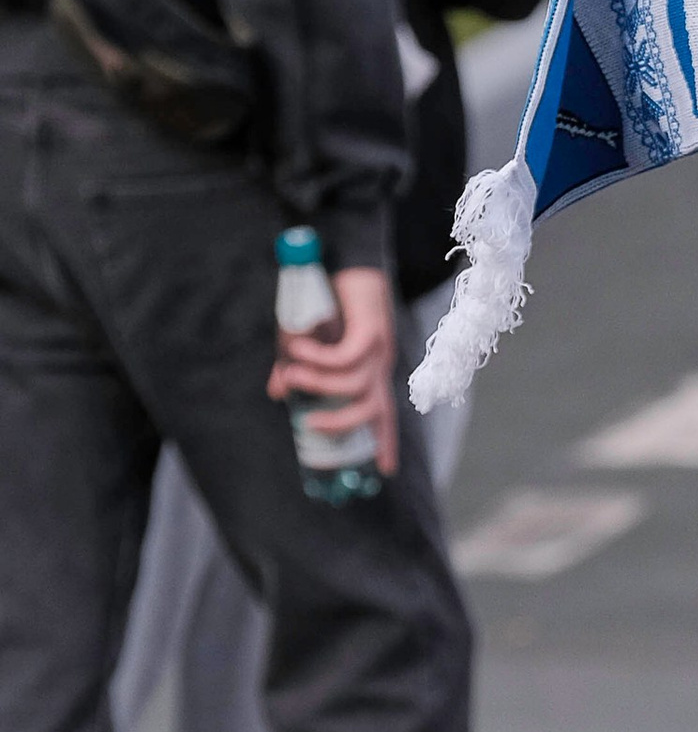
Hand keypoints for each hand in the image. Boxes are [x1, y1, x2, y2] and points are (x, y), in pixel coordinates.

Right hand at [268, 259, 398, 477]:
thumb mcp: (305, 344)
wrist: (343, 260)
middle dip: (342, 423)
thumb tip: (280, 394)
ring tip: (292, 373)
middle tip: (310, 426)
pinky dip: (319, 358)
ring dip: (318, 383)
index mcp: (371, 373)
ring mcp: (380, 349)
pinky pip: (346, 356)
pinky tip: (298, 350)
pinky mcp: (373, 329)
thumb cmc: (327, 303)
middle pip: (372, 409)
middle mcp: (380, 365)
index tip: (384, 471)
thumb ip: (294, 369)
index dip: (384, 442)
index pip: (383, 414)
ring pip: (354, 383)